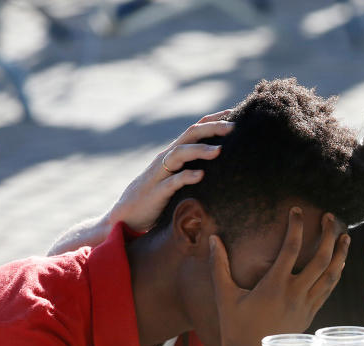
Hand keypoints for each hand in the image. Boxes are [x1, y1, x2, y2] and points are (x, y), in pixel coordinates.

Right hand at [106, 110, 233, 231]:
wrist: (128, 214)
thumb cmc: (158, 195)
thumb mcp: (177, 177)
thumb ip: (193, 167)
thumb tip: (221, 164)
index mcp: (174, 153)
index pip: (195, 129)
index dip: (213, 120)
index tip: (234, 113)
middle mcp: (167, 158)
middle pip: (190, 135)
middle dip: (212, 128)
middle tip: (234, 127)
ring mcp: (161, 173)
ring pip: (179, 153)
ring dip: (200, 150)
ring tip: (219, 151)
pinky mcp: (157, 192)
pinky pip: (172, 182)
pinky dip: (186, 177)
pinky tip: (200, 176)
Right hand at [208, 208, 349, 345]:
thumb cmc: (235, 327)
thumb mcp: (224, 296)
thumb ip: (219, 266)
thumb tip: (213, 239)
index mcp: (274, 286)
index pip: (291, 248)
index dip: (296, 226)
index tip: (297, 211)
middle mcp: (295, 294)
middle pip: (321, 259)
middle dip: (328, 235)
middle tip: (331, 217)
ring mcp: (306, 305)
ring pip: (331, 275)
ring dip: (340, 254)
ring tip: (344, 236)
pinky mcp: (310, 314)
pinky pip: (328, 290)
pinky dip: (336, 274)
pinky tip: (339, 263)